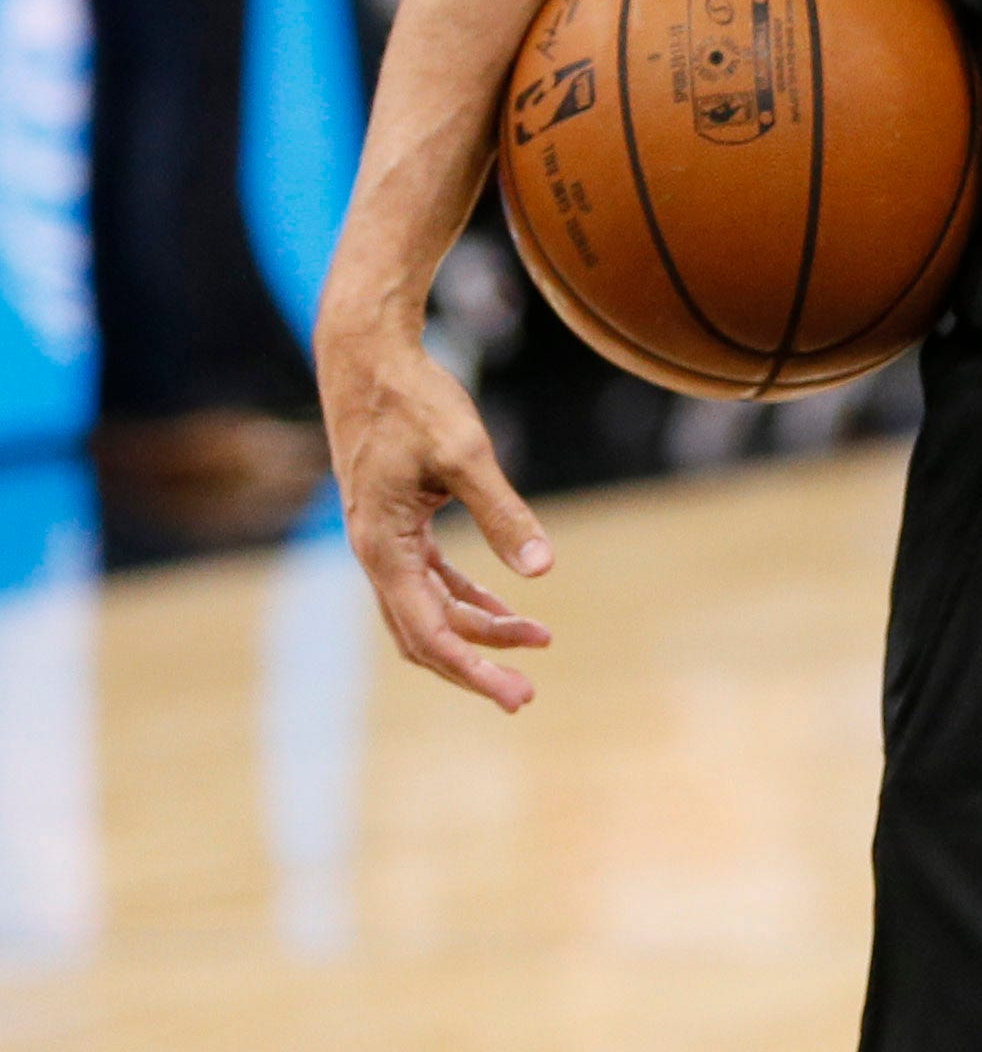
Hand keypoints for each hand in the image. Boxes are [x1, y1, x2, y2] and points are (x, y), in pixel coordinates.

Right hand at [319, 326, 553, 711]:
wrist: (368, 356)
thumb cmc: (414, 400)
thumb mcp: (466, 454)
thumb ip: (503, 513)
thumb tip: (543, 569)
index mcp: (382, 548)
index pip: (430, 633)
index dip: (474, 669)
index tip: (518, 695)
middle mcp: (374, 553)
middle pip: (425, 633)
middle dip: (476, 664)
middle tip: (526, 693)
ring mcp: (382, 539)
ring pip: (429, 607)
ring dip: (478, 627)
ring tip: (537, 639)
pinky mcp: (395, 521)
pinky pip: (429, 577)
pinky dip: (465, 595)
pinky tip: (504, 604)